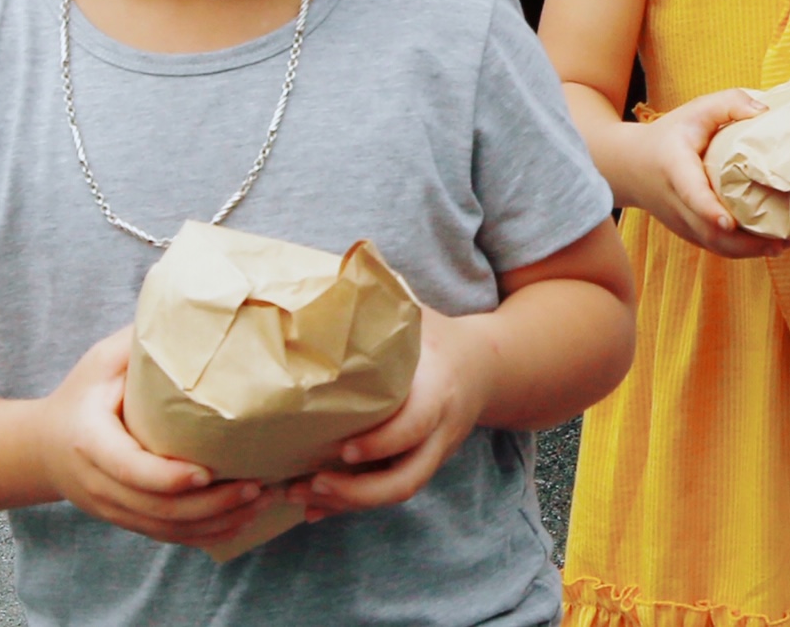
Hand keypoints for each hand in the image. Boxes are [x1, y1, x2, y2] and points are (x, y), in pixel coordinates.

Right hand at [38, 328, 273, 547]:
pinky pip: (168, 537)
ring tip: (259, 502)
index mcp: (90, 441)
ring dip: (216, 522)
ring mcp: (113, 509)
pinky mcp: (128, 520)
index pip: (129, 468)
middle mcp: (99, 484)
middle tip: (256, 485)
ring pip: (167, 529)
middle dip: (210, 504)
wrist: (42, 447)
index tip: (207, 472)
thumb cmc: (81, 395)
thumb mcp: (100, 360)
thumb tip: (192, 312)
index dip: (168, 476)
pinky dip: (206, 535)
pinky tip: (241, 521)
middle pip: (157, 508)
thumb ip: (139, 343)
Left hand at [289, 308, 491, 520]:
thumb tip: (326, 283)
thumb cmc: (440, 337)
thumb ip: (380, 304)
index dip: (381, 443)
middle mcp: (438, 432)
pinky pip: (387, 493)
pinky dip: (351, 505)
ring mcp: (431, 454)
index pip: (414, 427)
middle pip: (406, 479)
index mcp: (437, 392)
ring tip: (301, 496)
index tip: (344, 448)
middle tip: (311, 483)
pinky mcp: (418, 465)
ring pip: (395, 493)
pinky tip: (314, 507)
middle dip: (357, 492)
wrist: (488, 367)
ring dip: (348, 502)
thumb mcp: (417, 316)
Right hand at [625, 88, 789, 258]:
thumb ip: (728, 103)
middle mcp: (676, 202)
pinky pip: (716, 247)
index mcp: (675, 168)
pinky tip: (769, 245)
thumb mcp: (695, 111)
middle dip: (747, 243)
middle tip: (784, 241)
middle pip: (709, 231)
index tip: (728, 222)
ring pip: (715, 246)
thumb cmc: (669, 135)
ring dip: (751, 251)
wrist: (629, 165)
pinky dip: (742, 250)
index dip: (708, 209)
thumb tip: (765, 111)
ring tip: (786, 245)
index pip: (690, 192)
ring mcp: (681, 222)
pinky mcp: (688, 232)